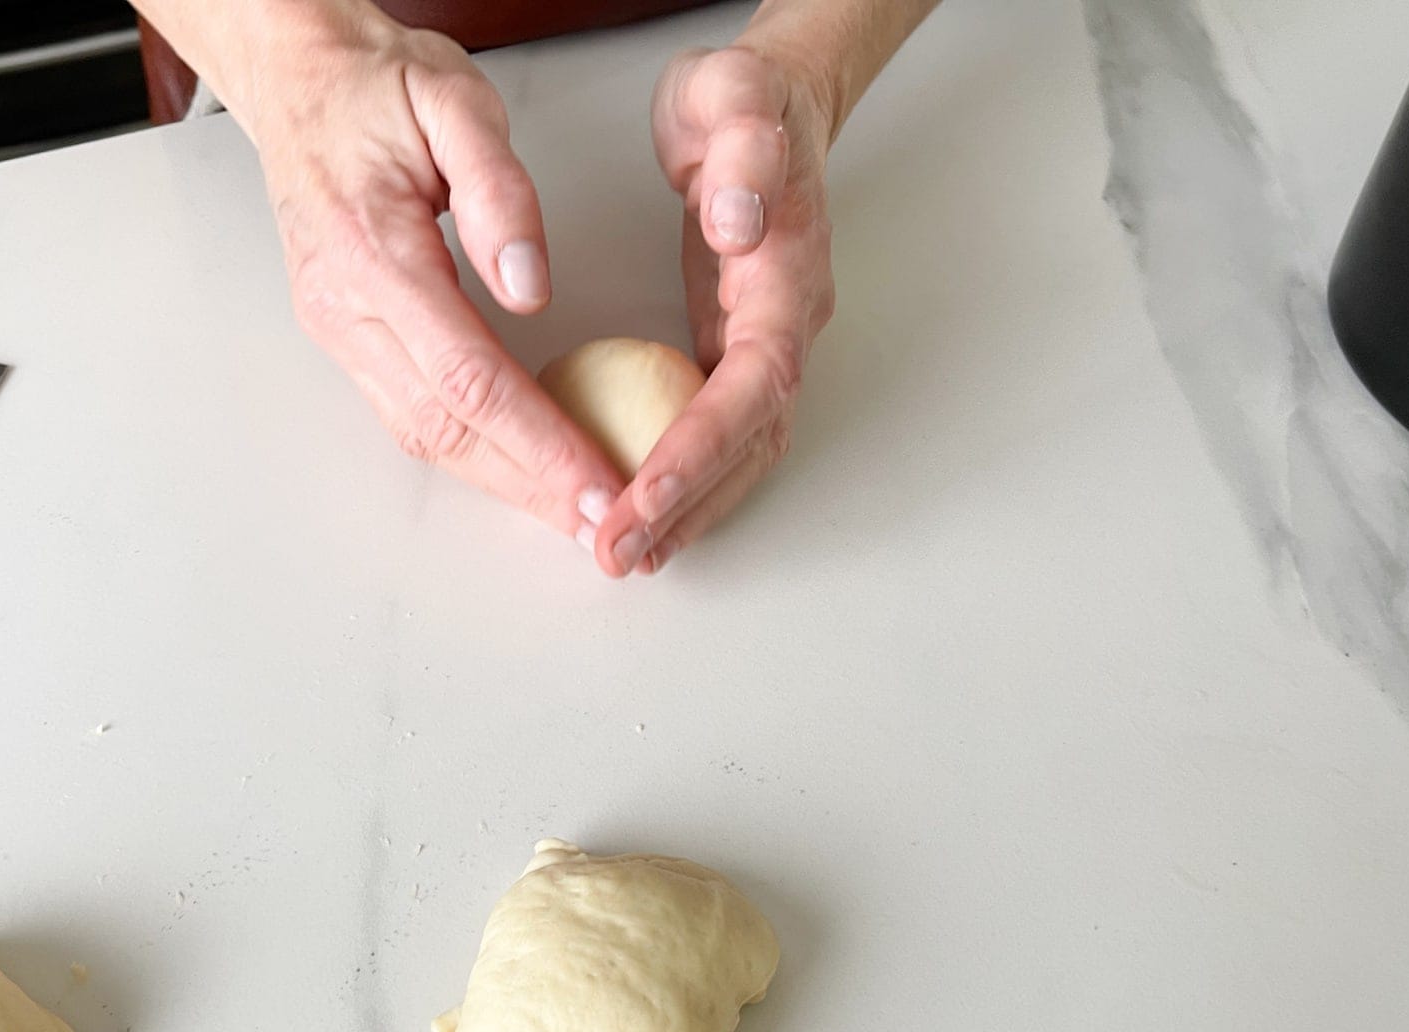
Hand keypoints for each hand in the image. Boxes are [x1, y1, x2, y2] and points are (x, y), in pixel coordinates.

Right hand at [235, 6, 623, 538]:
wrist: (298, 79)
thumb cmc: (376, 85)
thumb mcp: (452, 99)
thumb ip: (497, 192)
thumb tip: (532, 287)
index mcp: (370, 252)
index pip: (467, 372)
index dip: (539, 438)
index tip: (598, 479)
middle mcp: (344, 307)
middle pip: (445, 425)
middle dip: (529, 483)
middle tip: (601, 522)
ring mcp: (337, 330)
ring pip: (423, 433)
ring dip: (502, 481)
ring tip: (572, 511)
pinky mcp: (347, 338)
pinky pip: (411, 413)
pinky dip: (473, 451)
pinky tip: (523, 466)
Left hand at [589, 46, 836, 576]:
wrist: (765, 105)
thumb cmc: (741, 102)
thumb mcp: (735, 96)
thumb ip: (745, 150)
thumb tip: (740, 226)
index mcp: (786, 273)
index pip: (754, 381)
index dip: (703, 444)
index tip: (647, 491)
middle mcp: (788, 324)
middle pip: (751, 440)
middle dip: (688, 504)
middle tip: (621, 553)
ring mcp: (768, 345)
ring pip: (743, 453)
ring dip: (689, 512)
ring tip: (628, 557)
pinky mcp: (737, 355)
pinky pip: (720, 438)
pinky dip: (687, 485)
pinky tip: (643, 518)